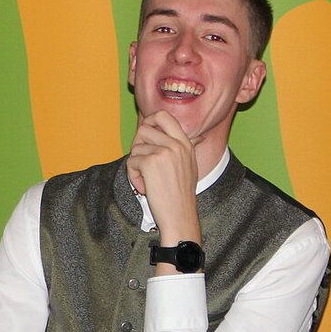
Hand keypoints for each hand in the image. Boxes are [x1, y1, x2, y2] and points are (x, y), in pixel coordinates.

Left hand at [126, 111, 199, 241]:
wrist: (180, 215)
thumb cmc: (181, 195)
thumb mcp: (191, 166)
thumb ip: (187, 148)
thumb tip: (200, 137)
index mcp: (185, 143)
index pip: (164, 116)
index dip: (149, 120)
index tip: (145, 133)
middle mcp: (176, 144)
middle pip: (144, 129)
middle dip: (137, 145)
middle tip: (141, 162)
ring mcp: (164, 152)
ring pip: (135, 148)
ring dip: (135, 165)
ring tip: (147, 180)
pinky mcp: (150, 163)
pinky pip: (131, 162)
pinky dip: (133, 176)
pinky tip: (145, 187)